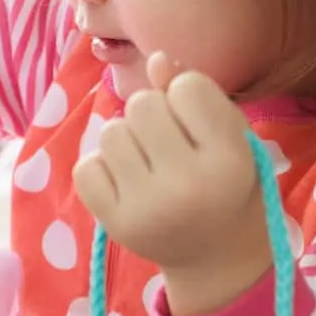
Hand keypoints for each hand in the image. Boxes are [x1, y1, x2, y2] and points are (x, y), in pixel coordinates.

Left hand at [73, 53, 271, 315]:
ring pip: (111, 132)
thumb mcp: (227, 134)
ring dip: (127, 139)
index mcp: (230, 158)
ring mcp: (148, 208)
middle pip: (142, 104)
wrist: (216, 256)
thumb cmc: (223, 180)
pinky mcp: (115, 224)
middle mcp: (190, 185)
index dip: (188, 96)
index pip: (188, 86)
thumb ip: (196, 92)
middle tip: (170, 145)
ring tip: (149, 164)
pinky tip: (127, 183)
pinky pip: (86, 166)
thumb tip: (156, 59)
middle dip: (152, 115)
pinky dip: (102, 168)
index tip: (199, 124)